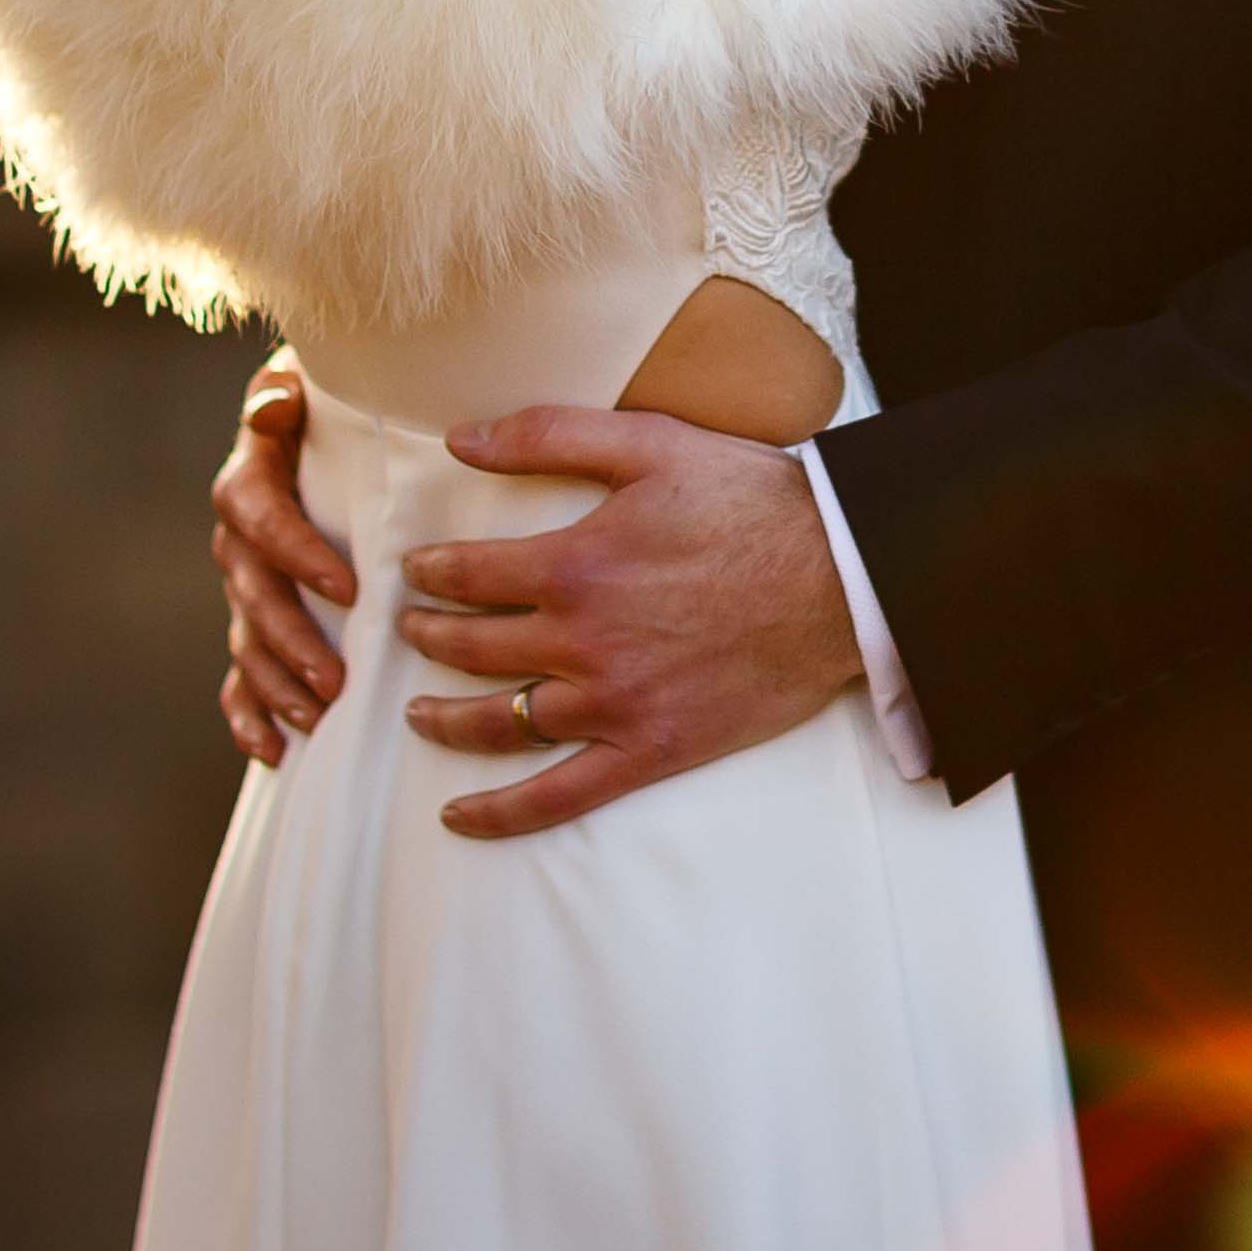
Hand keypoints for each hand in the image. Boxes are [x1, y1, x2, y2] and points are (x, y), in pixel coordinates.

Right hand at [211, 351, 353, 764]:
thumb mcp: (307, 384)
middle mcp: (239, 540)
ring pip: (248, 643)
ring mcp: (243, 587)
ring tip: (316, 720)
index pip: (263, 519)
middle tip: (334, 680)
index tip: (348, 587)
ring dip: (277, 685)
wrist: (315, 427)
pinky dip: (250, 716)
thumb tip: (274, 405)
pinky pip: (239, 677)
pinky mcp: (253, 623)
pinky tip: (273, 752)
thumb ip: (283, 393)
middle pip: (253, 595)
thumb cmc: (327, 409)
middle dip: (292, 641)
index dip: (298, 553)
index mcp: (251, 481)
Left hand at [399, 406, 862, 837]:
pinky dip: (502, 813)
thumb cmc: (750, 502)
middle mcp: (582, 641)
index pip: (471, 575)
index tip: (417, 571)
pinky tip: (460, 816)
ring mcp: (614, 703)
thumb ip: (549, 434)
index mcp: (576, 565)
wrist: (840, 578)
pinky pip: (559, 796)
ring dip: (447, 718)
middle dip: (430, 637)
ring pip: (502, 722)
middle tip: (411, 631)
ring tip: (420, 713)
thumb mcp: (650, 443)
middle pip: (476, 647)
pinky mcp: (650, 750)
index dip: (432, 572)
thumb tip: (460, 439)